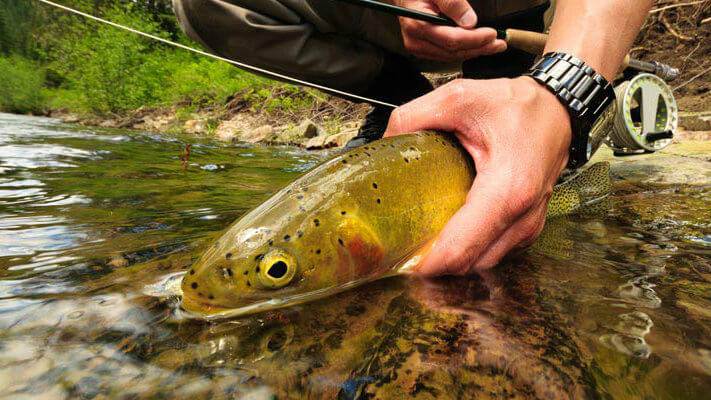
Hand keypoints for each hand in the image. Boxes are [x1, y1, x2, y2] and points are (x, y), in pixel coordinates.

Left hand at [385, 77, 570, 273]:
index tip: (398, 259)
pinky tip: (448, 232)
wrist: (559, 110)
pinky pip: (491, 253)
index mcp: (507, 189)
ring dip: (450, 259)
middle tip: (401, 247)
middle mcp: (522, 217)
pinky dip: (467, 250)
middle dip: (432, 263)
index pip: (460, 248)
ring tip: (421, 240)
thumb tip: (386, 141)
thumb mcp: (460, 97)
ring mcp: (527, 228)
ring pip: (479, 264)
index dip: (425, 262)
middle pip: (467, 264)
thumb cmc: (519, 106)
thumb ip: (414, 118)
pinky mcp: (526, 230)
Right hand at [395, 0, 505, 61]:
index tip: (493, 34)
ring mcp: (419, 48)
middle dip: (478, 48)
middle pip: (453, 52)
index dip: (474, 39)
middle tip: (499, 44)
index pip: (451, 40)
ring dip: (474, 52)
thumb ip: (452, 3)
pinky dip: (464, 51)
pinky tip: (478, 47)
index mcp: (418, 25)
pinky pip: (447, 55)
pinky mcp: (423, 50)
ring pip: (451, 56)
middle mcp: (416, 42)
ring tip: (493, 46)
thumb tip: (470, 21)